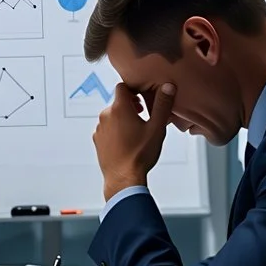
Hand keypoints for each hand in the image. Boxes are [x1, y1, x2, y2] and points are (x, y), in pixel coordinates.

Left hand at [93, 81, 175, 199]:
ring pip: (112, 116)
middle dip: (130, 107)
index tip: (143, 101)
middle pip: (118, 102)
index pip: (123, 86)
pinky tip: (126, 142)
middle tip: (144, 118)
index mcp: (119, 108)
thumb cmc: (140, 154)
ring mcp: (99, 128)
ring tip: (136, 133)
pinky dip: (115, 131)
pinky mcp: (97, 139)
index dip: (134, 90)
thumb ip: (163, 105)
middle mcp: (106, 115)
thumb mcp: (157, 128)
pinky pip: (107, 129)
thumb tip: (168, 87)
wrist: (123, 179)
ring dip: (122, 119)